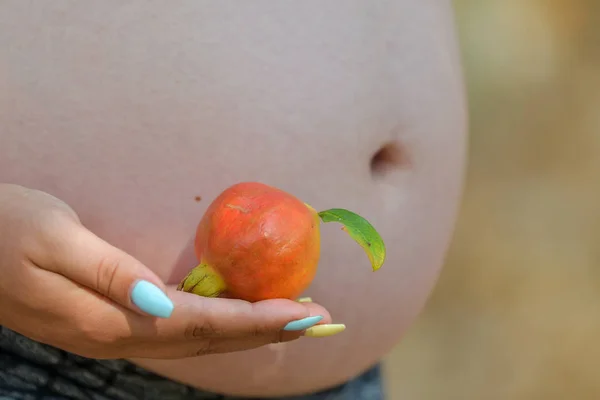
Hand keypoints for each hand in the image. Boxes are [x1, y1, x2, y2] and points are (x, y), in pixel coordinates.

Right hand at [0, 184, 333, 359]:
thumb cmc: (3, 229)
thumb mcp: (54, 238)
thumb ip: (110, 273)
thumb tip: (163, 301)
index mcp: (113, 318)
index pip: (203, 325)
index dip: (257, 320)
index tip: (304, 312)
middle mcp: (119, 335)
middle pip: (208, 340)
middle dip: (266, 330)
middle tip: (317, 318)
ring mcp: (114, 334)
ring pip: (196, 340)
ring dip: (247, 330)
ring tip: (290, 318)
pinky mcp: (110, 323)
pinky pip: (177, 331)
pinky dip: (216, 324)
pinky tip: (234, 314)